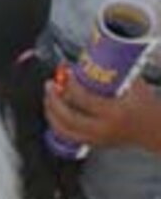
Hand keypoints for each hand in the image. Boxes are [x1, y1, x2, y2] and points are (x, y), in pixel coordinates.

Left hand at [44, 73, 160, 150]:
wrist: (154, 130)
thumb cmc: (144, 104)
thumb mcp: (133, 83)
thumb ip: (113, 70)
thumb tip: (90, 54)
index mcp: (114, 112)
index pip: (84, 99)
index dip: (70, 85)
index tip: (65, 72)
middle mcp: (103, 128)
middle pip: (68, 118)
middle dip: (54, 101)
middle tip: (49, 85)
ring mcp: (97, 139)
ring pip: (64, 130)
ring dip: (51, 112)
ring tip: (48, 97)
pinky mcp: (94, 144)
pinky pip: (68, 136)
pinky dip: (57, 123)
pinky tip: (53, 111)